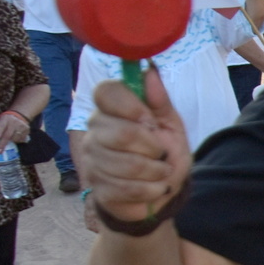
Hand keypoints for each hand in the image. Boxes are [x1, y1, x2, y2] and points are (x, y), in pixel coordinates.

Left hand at [0, 111, 29, 147]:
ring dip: (11, 142)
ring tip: (9, 142)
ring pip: (15, 138)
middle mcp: (14, 122)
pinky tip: (15, 139)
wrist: (19, 116)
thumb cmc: (5, 121)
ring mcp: (21, 126)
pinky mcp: (27, 130)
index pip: (2, 126)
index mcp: (5, 119)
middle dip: (3, 143)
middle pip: (8, 135)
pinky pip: (21, 139)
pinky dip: (17, 141)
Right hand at [83, 69, 192, 226]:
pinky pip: (127, 188)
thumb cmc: (163, 155)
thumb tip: (149, 70)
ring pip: (127, 164)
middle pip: (121, 133)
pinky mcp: (97, 188)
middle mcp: (95, 132)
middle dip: (153, 147)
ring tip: (161, 172)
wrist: (158, 195)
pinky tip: (154, 188)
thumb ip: (160, 101)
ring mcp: (93, 161)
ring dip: (156, 171)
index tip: (150, 121)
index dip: (132, 106)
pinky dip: (151, 190)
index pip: (105, 91)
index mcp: (111, 110)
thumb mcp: (170, 125)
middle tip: (161, 153)